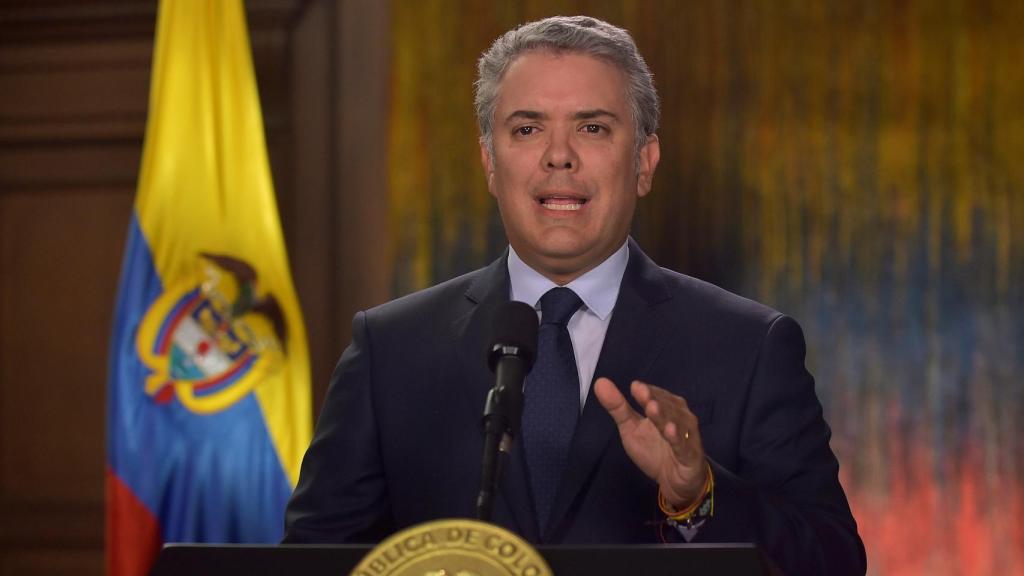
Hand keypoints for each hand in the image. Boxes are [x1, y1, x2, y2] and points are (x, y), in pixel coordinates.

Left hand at [593, 377, 707, 508]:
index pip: (656, 395)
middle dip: (655, 400)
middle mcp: (679, 416)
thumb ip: (618, 407)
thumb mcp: (631, 429)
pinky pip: (683, 446)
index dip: (646, 392)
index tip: (635, 387)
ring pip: (676, 423)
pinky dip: (678, 438)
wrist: (675, 481)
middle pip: (666, 407)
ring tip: (652, 408)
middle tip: (643, 395)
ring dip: (664, 416)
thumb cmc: (654, 450)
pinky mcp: (691, 455)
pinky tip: (670, 431)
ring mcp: (687, 435)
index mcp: (666, 406)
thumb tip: (600, 382)